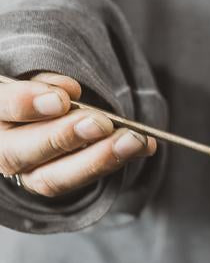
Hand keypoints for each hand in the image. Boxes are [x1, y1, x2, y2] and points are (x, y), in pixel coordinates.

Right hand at [0, 72, 155, 196]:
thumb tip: (69, 92)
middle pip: (19, 153)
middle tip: (101, 123)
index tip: (61, 100)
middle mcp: (0, 148)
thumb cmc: (37, 89)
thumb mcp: (38, 78)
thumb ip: (47, 83)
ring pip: (51, 178)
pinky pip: (79, 182)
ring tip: (132, 140)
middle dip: (64, 137)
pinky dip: (112, 162)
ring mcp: (24, 173)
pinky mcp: (50, 184)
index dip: (25, 104)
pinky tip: (143, 146)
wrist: (42, 114)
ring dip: (96, 158)